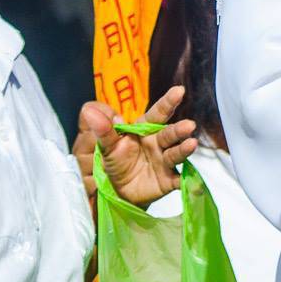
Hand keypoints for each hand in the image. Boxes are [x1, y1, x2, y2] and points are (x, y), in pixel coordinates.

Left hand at [78, 86, 198, 208]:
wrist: (119, 190)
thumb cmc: (116, 161)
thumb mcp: (107, 146)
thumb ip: (103, 130)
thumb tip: (89, 110)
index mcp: (145, 131)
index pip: (157, 114)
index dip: (167, 103)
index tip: (179, 91)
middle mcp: (158, 144)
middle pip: (169, 134)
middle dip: (179, 130)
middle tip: (188, 125)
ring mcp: (165, 161)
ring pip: (175, 154)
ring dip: (184, 149)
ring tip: (191, 144)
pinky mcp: (168, 180)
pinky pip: (177, 180)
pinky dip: (184, 181)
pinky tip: (188, 181)